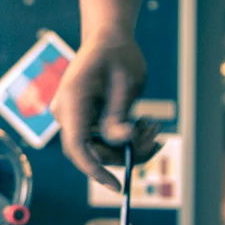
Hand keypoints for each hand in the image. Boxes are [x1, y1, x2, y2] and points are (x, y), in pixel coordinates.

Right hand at [51, 36, 159, 189]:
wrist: (109, 39)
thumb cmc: (119, 55)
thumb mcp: (127, 83)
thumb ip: (120, 115)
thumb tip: (123, 142)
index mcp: (73, 99)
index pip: (77, 146)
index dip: (95, 171)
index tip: (118, 186)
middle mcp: (67, 111)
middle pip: (92, 151)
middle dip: (126, 154)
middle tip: (158, 141)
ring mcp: (72, 116)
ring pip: (100, 148)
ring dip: (129, 146)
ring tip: (153, 126)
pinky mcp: (82, 120)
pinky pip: (101, 139)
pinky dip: (124, 138)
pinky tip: (144, 124)